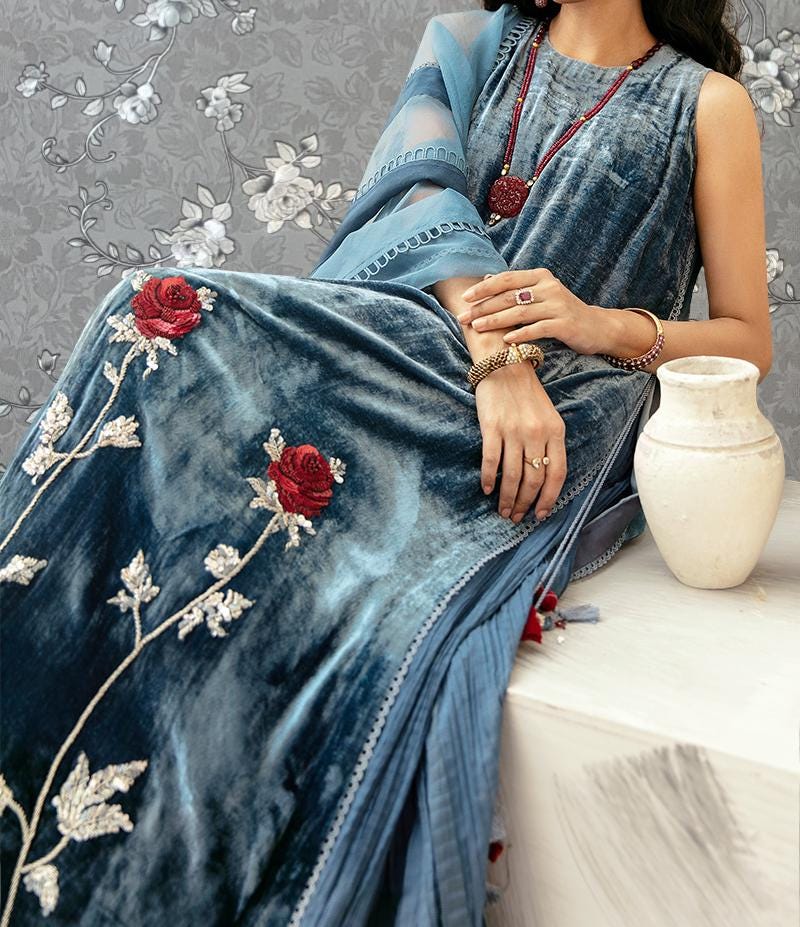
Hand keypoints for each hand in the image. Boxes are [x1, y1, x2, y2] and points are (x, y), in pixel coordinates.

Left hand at [455, 268, 601, 355]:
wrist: (596, 327)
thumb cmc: (561, 312)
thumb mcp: (540, 294)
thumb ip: (516, 288)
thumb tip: (486, 279)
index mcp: (540, 276)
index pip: (506, 279)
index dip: (484, 288)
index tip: (465, 298)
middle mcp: (549, 287)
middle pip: (509, 296)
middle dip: (483, 307)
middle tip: (464, 318)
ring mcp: (558, 305)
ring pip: (520, 312)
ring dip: (496, 321)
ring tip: (478, 328)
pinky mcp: (564, 324)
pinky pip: (538, 328)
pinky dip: (520, 334)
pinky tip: (506, 340)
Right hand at [474, 360, 567, 523]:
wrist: (505, 365)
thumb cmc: (526, 394)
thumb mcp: (548, 416)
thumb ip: (549, 443)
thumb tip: (542, 477)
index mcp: (555, 431)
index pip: (557, 474)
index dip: (549, 498)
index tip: (540, 514)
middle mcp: (536, 433)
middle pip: (534, 479)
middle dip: (526, 503)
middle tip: (516, 517)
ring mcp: (514, 431)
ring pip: (513, 475)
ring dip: (508, 498)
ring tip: (503, 511)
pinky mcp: (492, 427)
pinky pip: (491, 460)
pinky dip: (488, 478)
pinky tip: (486, 489)